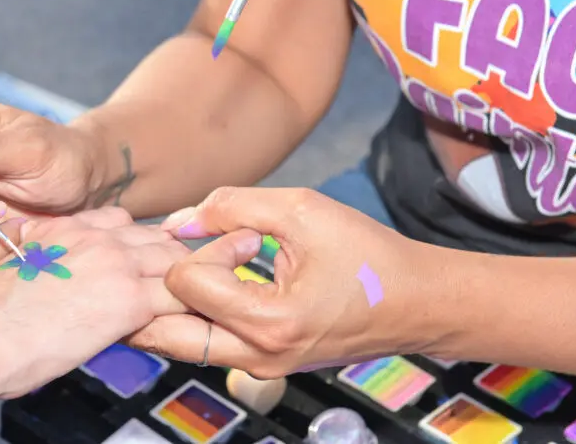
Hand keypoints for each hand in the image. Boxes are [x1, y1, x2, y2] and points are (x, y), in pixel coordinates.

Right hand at [0, 207, 190, 398]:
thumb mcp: (18, 274)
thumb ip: (48, 269)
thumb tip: (60, 290)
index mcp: (66, 228)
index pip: (123, 222)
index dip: (138, 246)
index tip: (143, 266)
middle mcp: (96, 237)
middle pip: (158, 239)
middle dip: (170, 264)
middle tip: (177, 291)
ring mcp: (117, 263)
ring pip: (178, 264)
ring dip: (185, 286)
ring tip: (192, 308)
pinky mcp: (129, 298)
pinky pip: (179, 298)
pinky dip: (188, 313)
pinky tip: (186, 328)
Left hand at [128, 188, 428, 378]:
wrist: (417, 302)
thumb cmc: (368, 255)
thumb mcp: (302, 210)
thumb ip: (232, 207)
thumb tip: (178, 220)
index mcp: (269, 323)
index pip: (184, 284)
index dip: (202, 247)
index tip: (246, 237)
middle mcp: (257, 358)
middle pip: (163, 333)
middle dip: (158, 289)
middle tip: (173, 257)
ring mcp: (258, 368)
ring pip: (180, 342)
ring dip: (175, 302)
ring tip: (202, 263)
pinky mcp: (261, 364)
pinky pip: (205, 343)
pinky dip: (194, 313)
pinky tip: (213, 280)